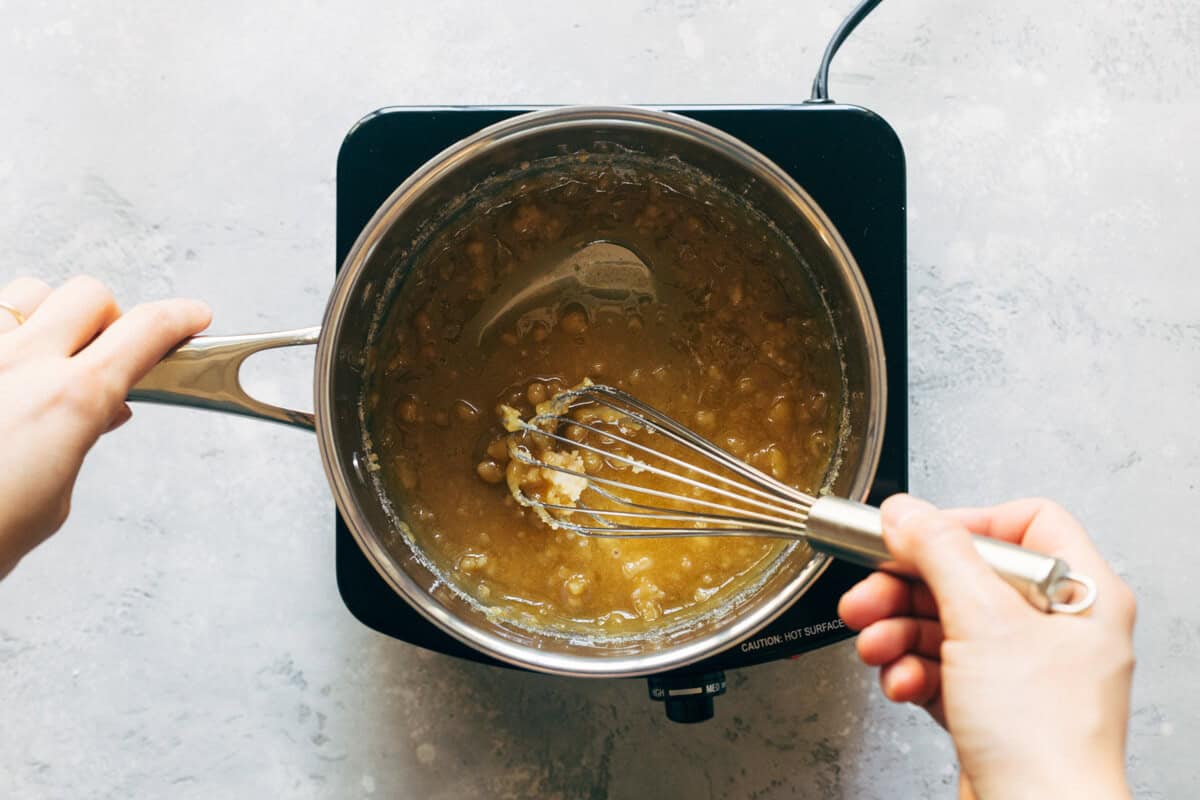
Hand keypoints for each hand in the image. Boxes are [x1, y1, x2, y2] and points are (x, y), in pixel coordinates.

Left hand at [0, 276, 210, 577]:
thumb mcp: (52, 503)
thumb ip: (79, 441)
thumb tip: (101, 412)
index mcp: (70, 400)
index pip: (145, 332)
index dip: (179, 318)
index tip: (193, 317)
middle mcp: (21, 364)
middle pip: (89, 295)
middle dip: (110, 318)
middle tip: (108, 355)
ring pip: (29, 293)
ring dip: (50, 315)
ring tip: (45, 356)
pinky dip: (6, 338)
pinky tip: (5, 376)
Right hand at [838, 495, 1135, 799]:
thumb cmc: (1043, 737)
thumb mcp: (982, 619)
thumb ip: (938, 552)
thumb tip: (907, 511)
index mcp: (1080, 594)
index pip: (1025, 525)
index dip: (966, 523)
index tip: (918, 536)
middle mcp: (1056, 629)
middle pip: (967, 577)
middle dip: (907, 588)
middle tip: (868, 594)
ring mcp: (1023, 672)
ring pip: (945, 625)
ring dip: (899, 632)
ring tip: (875, 644)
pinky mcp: (991, 709)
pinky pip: (941, 670)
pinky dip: (912, 672)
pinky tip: (901, 683)